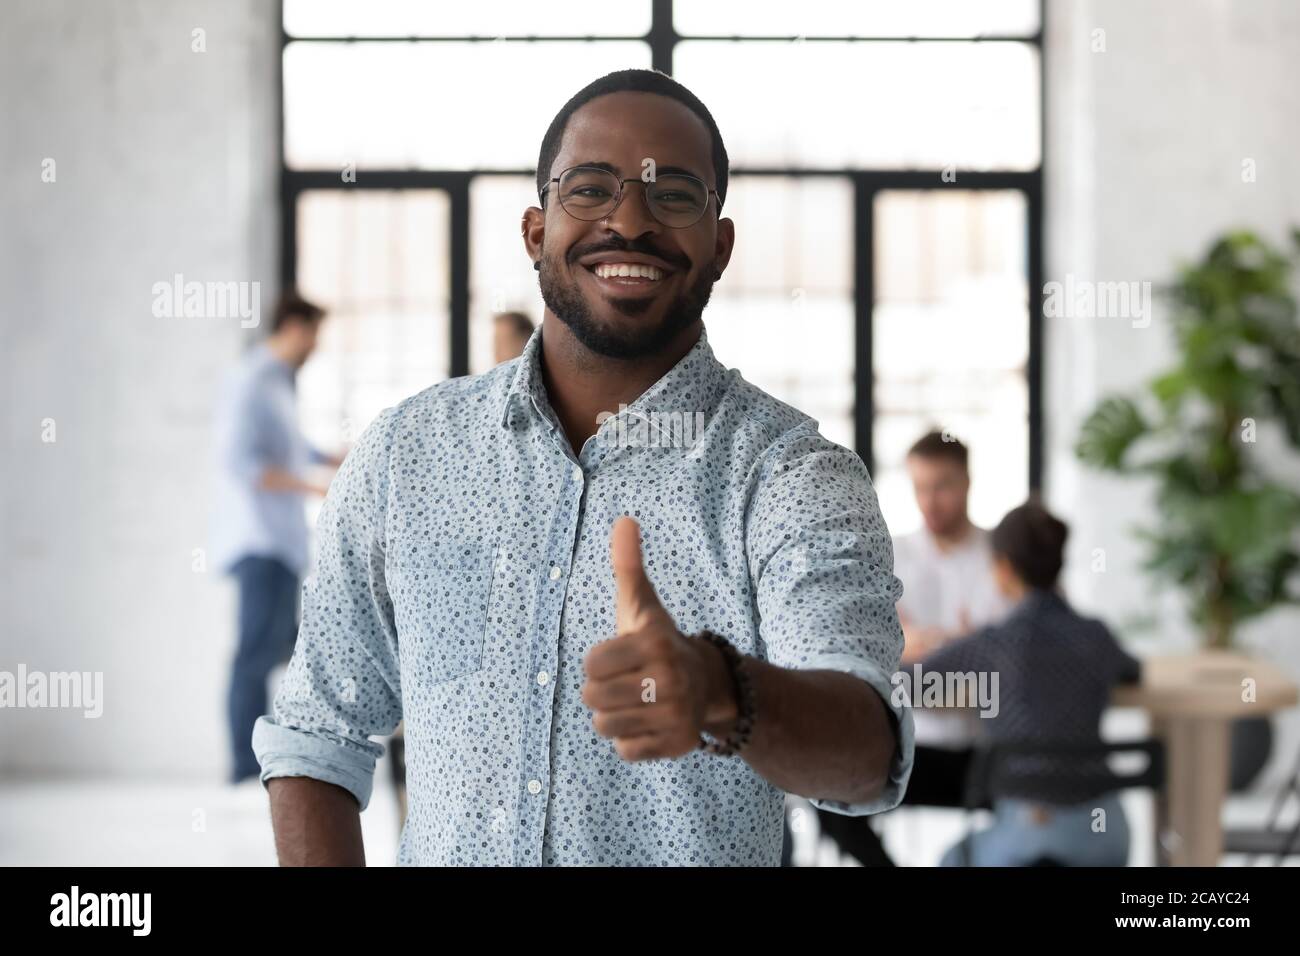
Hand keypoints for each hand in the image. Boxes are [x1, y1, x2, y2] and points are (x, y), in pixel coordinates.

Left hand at [581, 517, 736, 760]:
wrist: (709, 683)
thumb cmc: (659, 642)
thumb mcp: (642, 604)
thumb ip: (628, 565)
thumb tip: (623, 519)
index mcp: (654, 642)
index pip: (590, 665)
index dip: (598, 662)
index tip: (619, 657)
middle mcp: (669, 679)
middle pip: (593, 699)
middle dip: (602, 692)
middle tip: (626, 682)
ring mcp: (675, 714)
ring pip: (605, 727)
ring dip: (612, 717)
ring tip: (634, 703)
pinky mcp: (677, 744)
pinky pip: (626, 751)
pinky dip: (630, 741)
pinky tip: (647, 722)